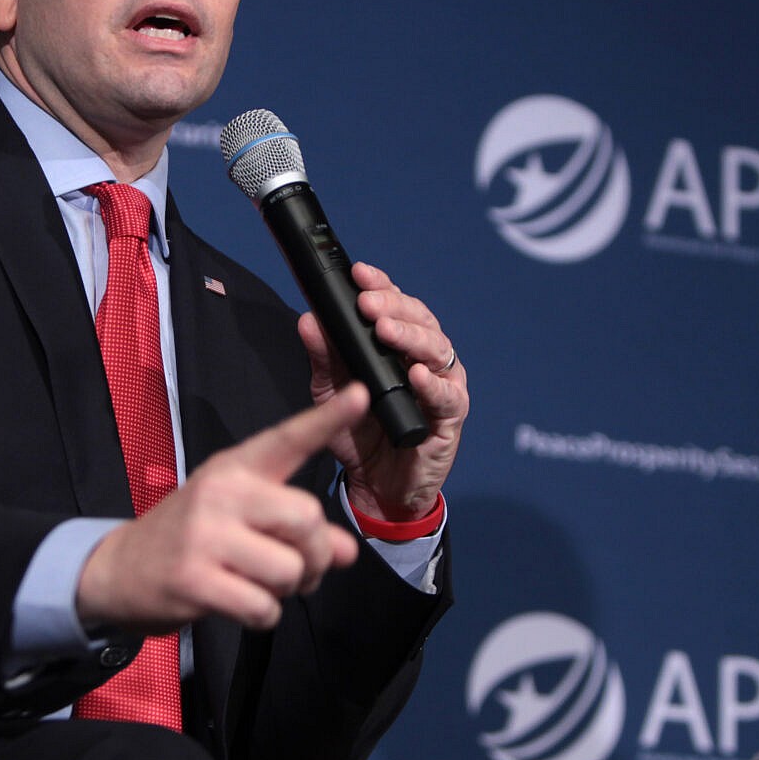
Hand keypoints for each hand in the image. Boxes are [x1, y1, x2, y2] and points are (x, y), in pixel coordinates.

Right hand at [76, 384, 370, 633]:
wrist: (119, 570)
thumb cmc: (191, 539)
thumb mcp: (242, 520)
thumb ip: (297, 529)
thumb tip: (346, 552)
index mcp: (236, 468)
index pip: (288, 439)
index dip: (327, 418)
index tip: (361, 394)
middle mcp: (221, 492)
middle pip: (307, 518)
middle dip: (315, 555)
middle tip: (297, 569)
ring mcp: (205, 535)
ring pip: (289, 569)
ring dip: (286, 590)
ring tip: (260, 585)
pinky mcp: (194, 579)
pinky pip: (263, 607)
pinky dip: (263, 616)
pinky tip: (239, 604)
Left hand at [297, 262, 465, 521]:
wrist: (377, 486)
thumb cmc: (359, 433)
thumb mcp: (331, 391)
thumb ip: (323, 356)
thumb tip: (308, 319)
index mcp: (397, 344)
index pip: (394, 304)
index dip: (380, 284)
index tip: (359, 273)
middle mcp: (424, 357)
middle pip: (419, 319)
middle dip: (394, 306)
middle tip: (368, 304)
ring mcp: (441, 385)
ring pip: (438, 349)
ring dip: (412, 337)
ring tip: (387, 332)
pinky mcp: (450, 417)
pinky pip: (447, 396)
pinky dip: (433, 384)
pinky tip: (418, 375)